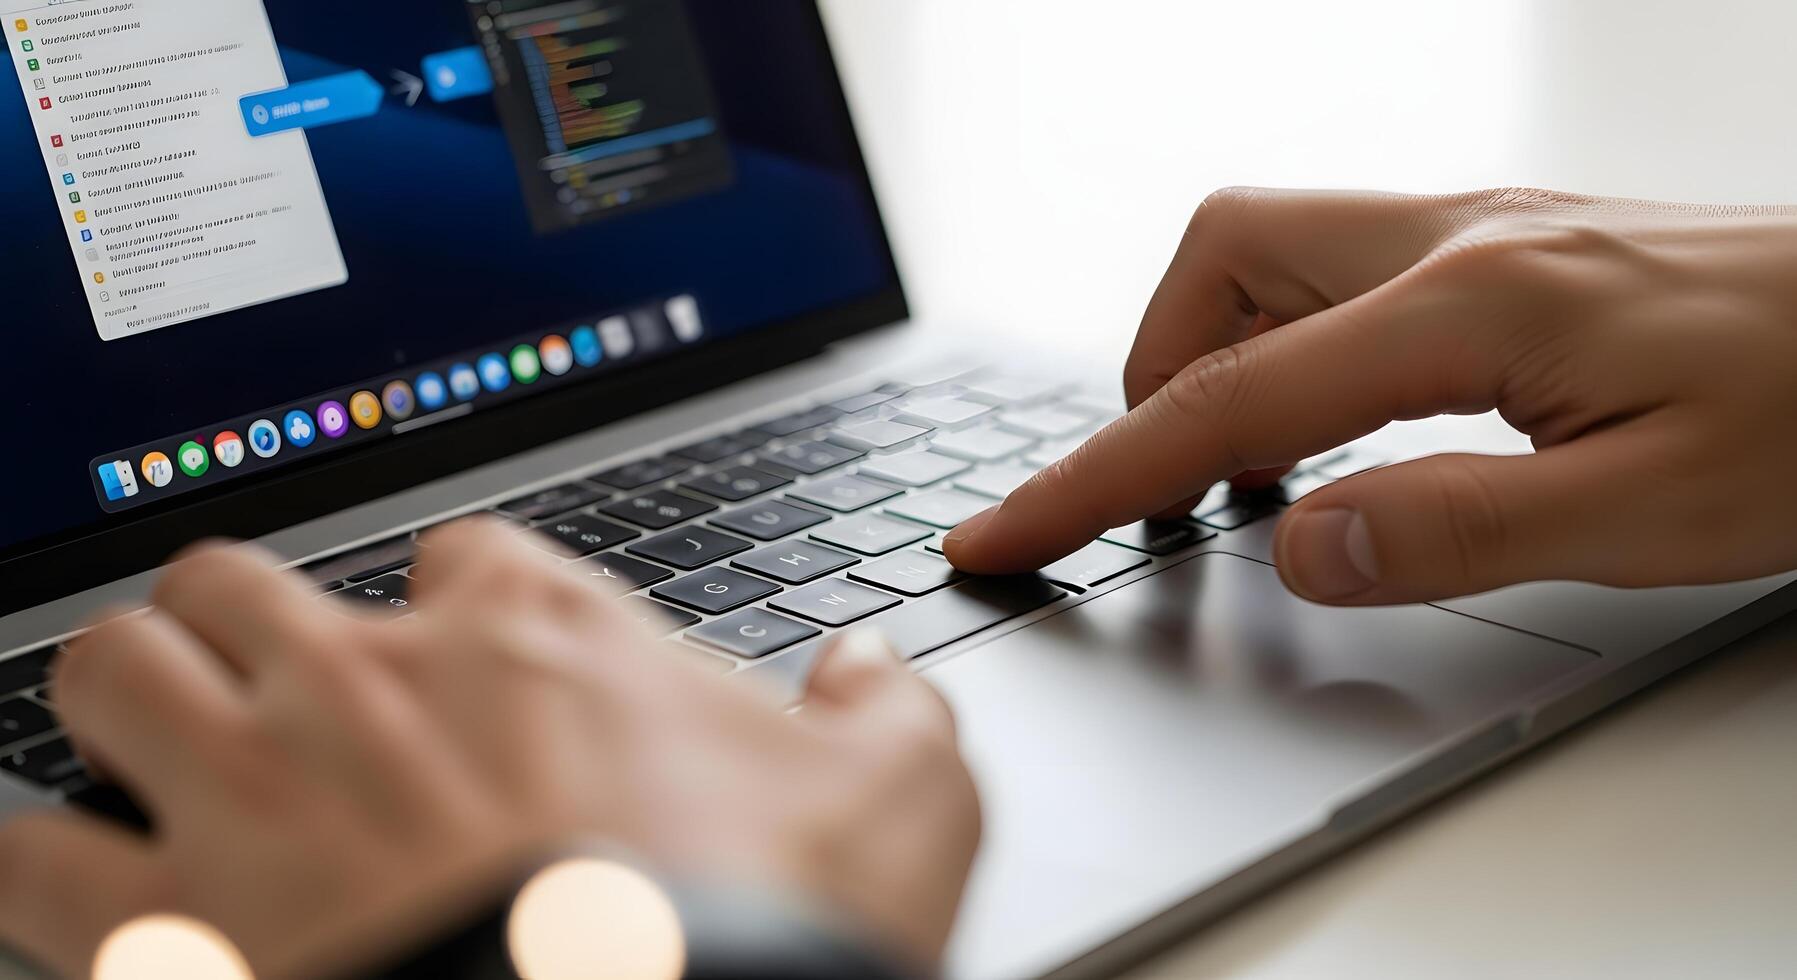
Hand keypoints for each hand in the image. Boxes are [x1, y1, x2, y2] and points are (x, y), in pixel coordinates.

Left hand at [0, 522, 978, 977]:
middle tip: (278, 694)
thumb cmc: (762, 935)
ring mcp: (258, 792)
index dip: (466, 608)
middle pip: (236, 579)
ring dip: (125, 705)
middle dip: (243, 627)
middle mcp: (376, 681)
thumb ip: (890, 710)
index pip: (462, 553)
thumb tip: (870, 673)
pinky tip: (93, 892)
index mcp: (537, 633)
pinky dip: (47, 863)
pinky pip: (33, 855)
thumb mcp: (901, 802)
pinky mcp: (172, 926)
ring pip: (111, 670)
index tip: (478, 669)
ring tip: (157, 758)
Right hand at [946, 187, 1796, 603]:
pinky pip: (1344, 268)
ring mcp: (1487, 229)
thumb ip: (1457, 527)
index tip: (1005, 526)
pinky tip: (1338, 417)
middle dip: (1154, 371)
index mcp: (1477, 306)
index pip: (1230, 396)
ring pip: (1276, 249)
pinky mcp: (1512, 244)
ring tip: (1242, 469)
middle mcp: (1463, 239)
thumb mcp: (1655, 514)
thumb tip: (1294, 545)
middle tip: (1161, 488)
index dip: (1097, 472)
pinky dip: (1293, 342)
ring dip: (1223, 351)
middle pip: (1225, 256)